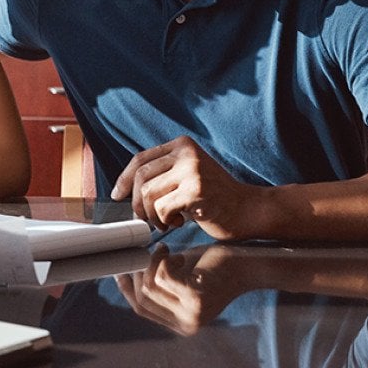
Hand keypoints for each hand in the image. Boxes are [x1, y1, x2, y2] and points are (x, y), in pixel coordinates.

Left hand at [110, 136, 264, 239]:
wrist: (250, 209)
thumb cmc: (216, 197)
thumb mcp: (188, 174)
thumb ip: (163, 174)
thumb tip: (126, 190)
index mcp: (182, 145)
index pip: (140, 160)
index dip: (124, 179)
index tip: (118, 194)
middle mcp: (186, 153)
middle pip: (141, 177)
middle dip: (137, 203)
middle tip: (146, 218)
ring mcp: (192, 171)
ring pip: (148, 194)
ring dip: (152, 215)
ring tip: (167, 221)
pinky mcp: (196, 191)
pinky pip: (162, 208)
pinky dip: (165, 221)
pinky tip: (181, 222)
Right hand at [114, 244, 245, 335]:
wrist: (245, 264)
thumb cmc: (212, 267)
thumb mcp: (180, 279)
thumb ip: (157, 285)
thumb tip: (123, 276)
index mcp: (181, 325)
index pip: (141, 309)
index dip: (127, 289)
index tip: (120, 269)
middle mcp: (185, 325)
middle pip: (143, 297)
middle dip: (140, 270)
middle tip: (149, 252)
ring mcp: (191, 314)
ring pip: (150, 284)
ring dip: (156, 261)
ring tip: (169, 251)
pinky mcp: (195, 297)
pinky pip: (163, 274)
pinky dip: (166, 259)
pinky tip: (179, 254)